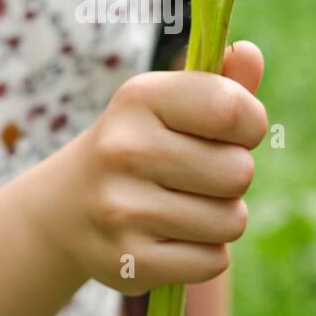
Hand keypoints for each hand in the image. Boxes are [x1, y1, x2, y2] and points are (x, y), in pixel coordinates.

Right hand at [36, 41, 266, 293]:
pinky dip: (205, 254)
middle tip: (196, 176)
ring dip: (220, 218)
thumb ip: (221, 82)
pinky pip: (213, 261)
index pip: (232, 110)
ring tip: (183, 206)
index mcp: (139, 98)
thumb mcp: (170, 105)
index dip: (249, 124)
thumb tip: (249, 53)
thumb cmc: (139, 147)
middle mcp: (124, 149)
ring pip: (231, 220)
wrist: (65, 209)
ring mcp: (122, 209)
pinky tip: (172, 239)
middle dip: (232, 177)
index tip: (229, 132)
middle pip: (240, 172)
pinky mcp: (129, 260)